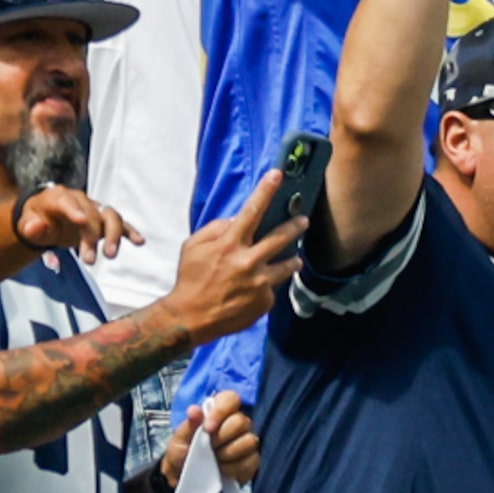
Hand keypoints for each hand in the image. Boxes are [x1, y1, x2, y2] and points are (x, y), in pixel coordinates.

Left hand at [12, 186, 139, 263]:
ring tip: (110, 255)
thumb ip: (30, 226)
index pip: (67, 202)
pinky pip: (120, 223)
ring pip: (110, 216)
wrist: (44, 216)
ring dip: (113, 235)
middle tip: (89, 261)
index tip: (81, 221)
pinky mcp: (103, 220)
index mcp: (58, 197)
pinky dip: (129, 231)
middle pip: (91, 215)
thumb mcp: (27, 224)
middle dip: (91, 237)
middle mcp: (80, 200)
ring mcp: (94, 209)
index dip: (75, 210)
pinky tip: (139, 242)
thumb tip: (35, 227)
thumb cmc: (35, 220)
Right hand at [155, 171, 304, 346]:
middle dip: (295, 225)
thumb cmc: (190, 279)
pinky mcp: (265, 301)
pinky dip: (265, 286)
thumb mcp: (192, 247)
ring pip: (286, 265)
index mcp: (229, 245)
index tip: (278, 174)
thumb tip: (236, 220)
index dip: (265, 190)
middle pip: (281, 237)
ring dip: (291, 260)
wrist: (191, 318)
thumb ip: (215, 230)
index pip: (251, 211)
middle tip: (303, 221)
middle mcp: (248, 261)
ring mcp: (260, 283)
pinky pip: (272, 288)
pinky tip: (254, 290)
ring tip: (292, 259)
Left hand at [160, 390, 260, 490]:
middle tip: (208, 447)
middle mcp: (237, 423)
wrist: (184, 476)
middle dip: (221, 437)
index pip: (231, 398)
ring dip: (228, 453)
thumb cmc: (182, 452)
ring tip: (214, 459)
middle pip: (242, 422)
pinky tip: (222, 469)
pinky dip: (234, 468)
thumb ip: (189, 424)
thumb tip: (194, 410)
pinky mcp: (252, 460)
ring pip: (250, 441)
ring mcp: (247, 441)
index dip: (221, 411)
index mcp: (218, 412)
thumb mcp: (180, 439)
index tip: (207, 428)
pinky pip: (251, 461)